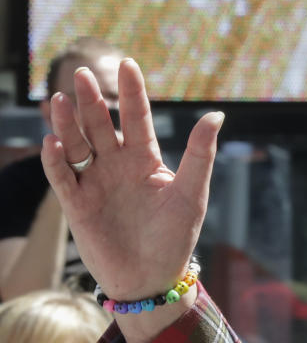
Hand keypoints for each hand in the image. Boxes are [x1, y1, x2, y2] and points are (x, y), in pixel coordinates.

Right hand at [40, 59, 222, 330]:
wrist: (152, 278)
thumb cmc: (175, 236)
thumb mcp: (191, 194)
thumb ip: (200, 155)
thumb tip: (217, 115)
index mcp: (145, 159)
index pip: (137, 119)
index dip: (132, 94)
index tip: (130, 64)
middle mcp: (116, 165)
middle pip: (100, 126)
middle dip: (91, 101)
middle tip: (81, 74)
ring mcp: (94, 182)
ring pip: (77, 145)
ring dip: (67, 123)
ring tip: (61, 100)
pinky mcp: (76, 203)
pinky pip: (62, 177)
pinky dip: (56, 160)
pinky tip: (53, 142)